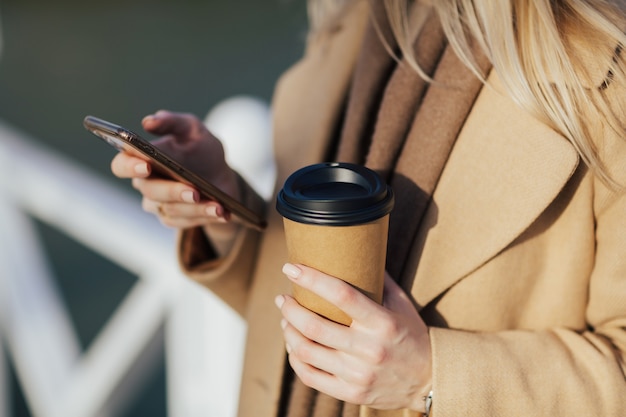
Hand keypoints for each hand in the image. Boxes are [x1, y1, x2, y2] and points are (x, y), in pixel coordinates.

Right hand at [110, 110, 238, 229]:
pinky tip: (223, 213)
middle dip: (173, 192)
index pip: (122, 165)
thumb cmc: (200, 150)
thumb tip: (149, 121)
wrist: (220, 176)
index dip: (129, 167)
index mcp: (142, 159)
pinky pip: (187, 222)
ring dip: (197, 208)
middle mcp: (146, 184)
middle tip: (194, 192)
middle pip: (150, 191)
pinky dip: (207, 217)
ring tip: (218, 206)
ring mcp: (159, 205)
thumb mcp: (192, 129)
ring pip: (172, 210)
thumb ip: (172, 122)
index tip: (146, 165)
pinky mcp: (175, 220)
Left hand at [275, 264, 432, 410]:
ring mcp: (358, 374)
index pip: (340, 295)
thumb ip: (379, 280)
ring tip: (286, 319)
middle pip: (314, 325)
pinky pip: (310, 376)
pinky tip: (293, 346)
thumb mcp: (402, 304)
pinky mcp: (351, 393)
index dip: (311, 279)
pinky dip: (295, 359)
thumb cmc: (412, 335)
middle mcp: (369, 349)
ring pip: (306, 351)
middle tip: (283, 297)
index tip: (291, 267)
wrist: (430, 380)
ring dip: (288, 331)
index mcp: (382, 322)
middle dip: (290, 308)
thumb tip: (357, 252)